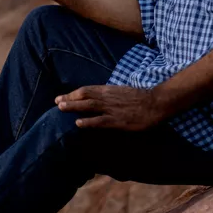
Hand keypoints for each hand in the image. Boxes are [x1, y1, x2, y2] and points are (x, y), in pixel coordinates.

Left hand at [55, 85, 169, 130]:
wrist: (156, 102)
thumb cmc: (141, 98)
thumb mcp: (122, 92)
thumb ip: (110, 94)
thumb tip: (98, 97)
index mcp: (109, 90)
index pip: (87, 89)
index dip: (73, 93)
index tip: (62, 97)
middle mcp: (107, 97)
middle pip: (84, 96)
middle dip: (69, 99)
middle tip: (56, 102)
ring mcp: (112, 108)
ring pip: (89, 106)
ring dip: (74, 107)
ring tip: (61, 109)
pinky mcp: (118, 120)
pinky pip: (100, 121)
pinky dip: (88, 121)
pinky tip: (78, 123)